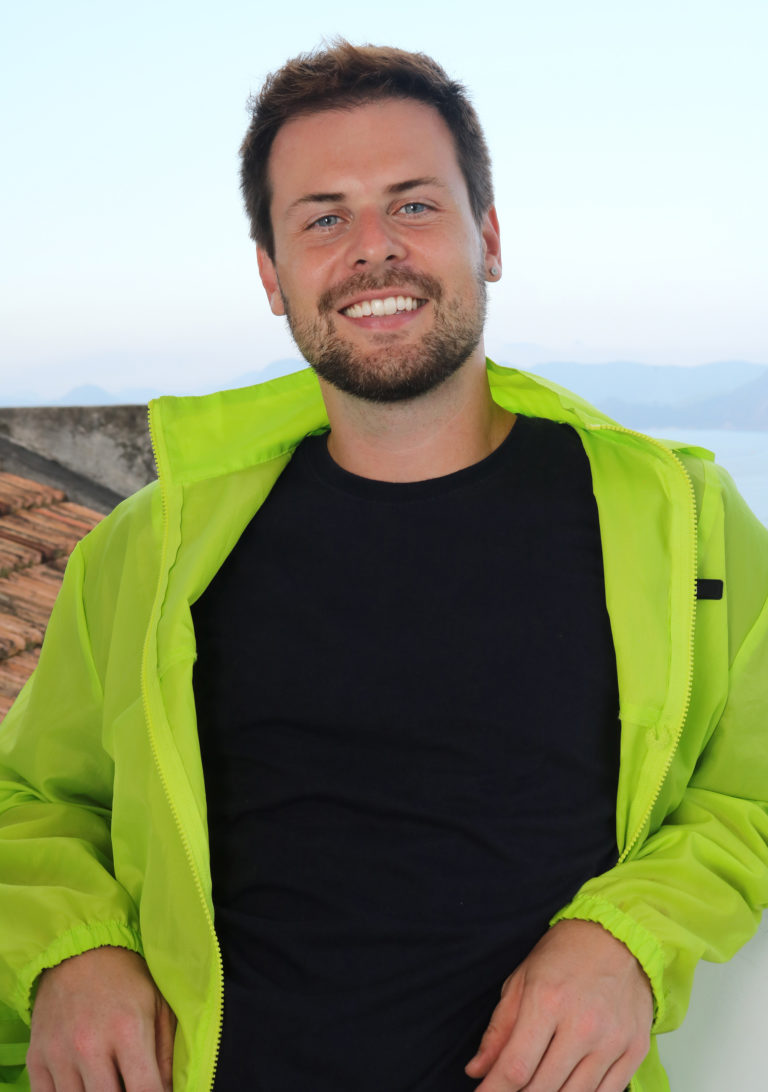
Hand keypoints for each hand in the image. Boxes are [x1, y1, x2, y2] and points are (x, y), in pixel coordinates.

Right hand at [27, 946, 175, 1091]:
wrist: (78, 951)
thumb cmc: (126, 978)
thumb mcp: (158, 1004)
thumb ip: (165, 1053)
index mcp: (128, 1030)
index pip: (144, 1091)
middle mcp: (90, 1045)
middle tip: (129, 1085)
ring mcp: (59, 1054)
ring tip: (107, 1079)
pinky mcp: (35, 1058)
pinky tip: (83, 1084)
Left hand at [465, 920, 651, 1090]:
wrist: (618, 938)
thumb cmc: (565, 955)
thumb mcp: (521, 980)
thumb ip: (499, 1029)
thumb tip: (478, 1069)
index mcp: (547, 1001)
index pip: (516, 1066)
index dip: (495, 1090)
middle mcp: (582, 1024)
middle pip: (543, 1087)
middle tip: (510, 1088)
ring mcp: (612, 1040)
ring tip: (536, 1085)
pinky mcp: (634, 1050)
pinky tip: (566, 1086)